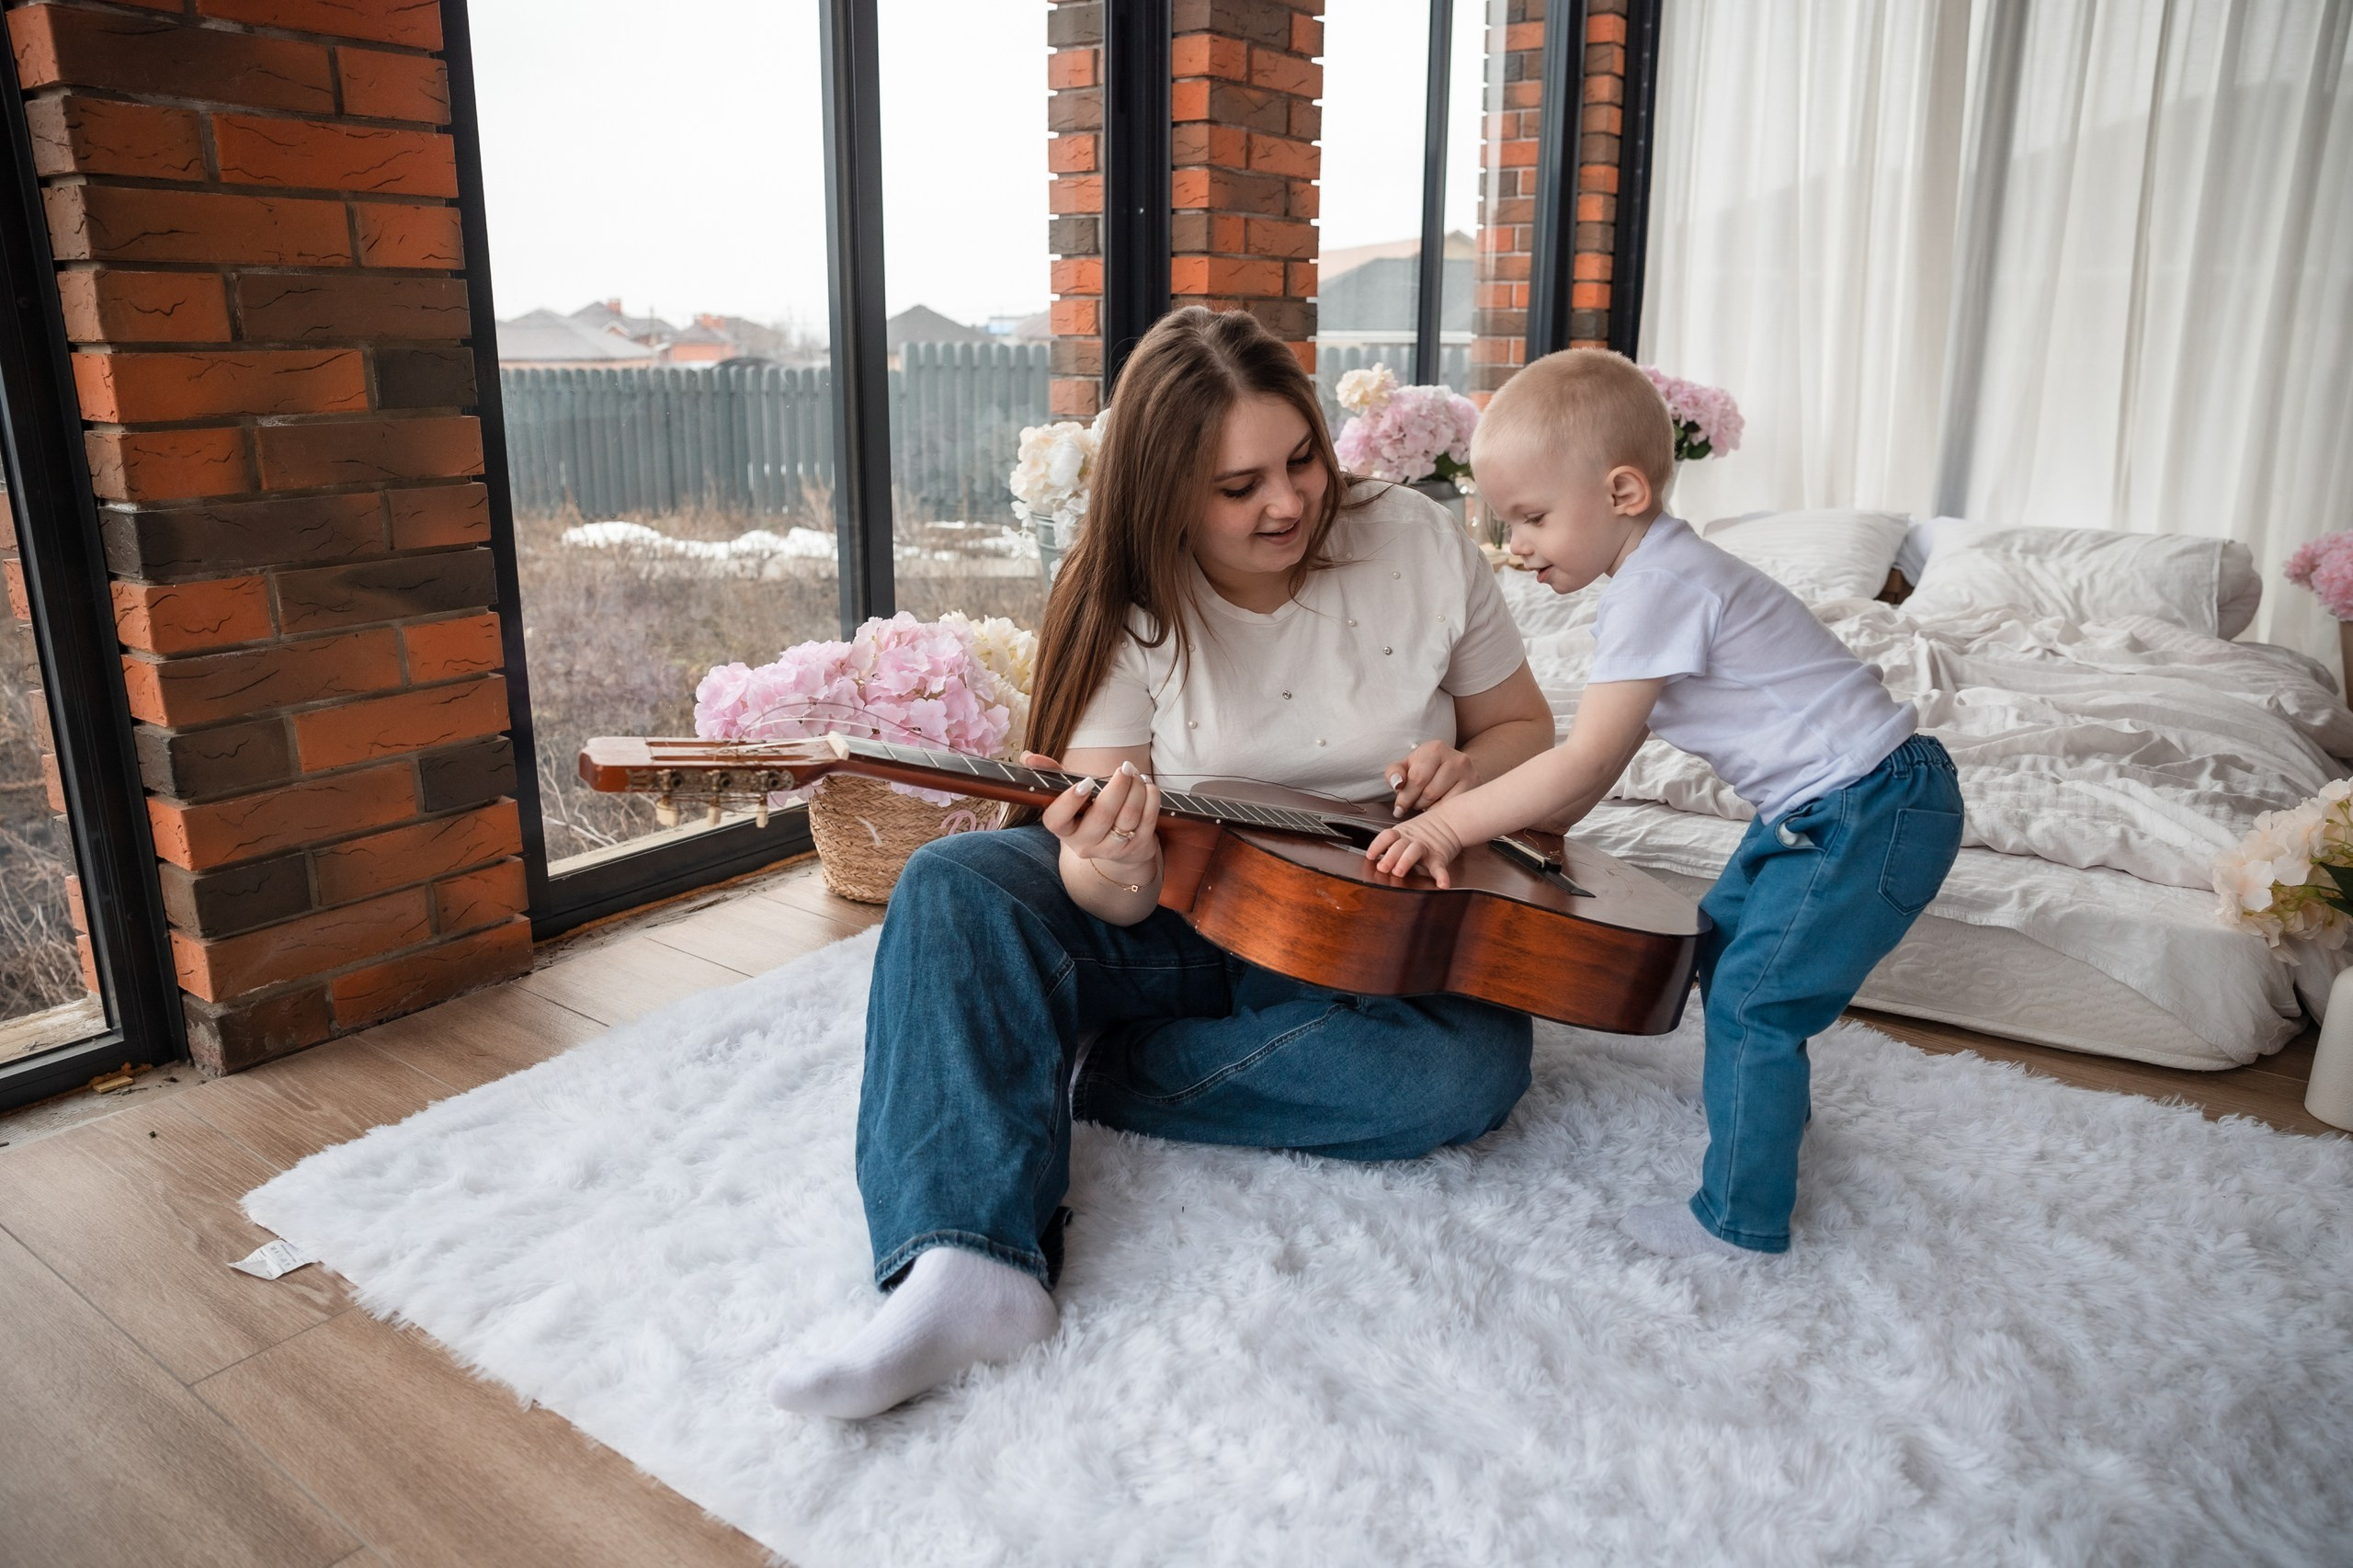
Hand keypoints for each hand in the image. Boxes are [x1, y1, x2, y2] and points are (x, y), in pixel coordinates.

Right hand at [1027, 751, 1160, 875]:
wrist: (1117, 846)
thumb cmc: (1089, 813)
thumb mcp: (1070, 796)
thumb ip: (1052, 775)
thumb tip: (1027, 757)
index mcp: (1063, 829)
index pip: (1057, 819)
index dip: (1069, 801)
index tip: (1085, 782)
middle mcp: (1085, 844)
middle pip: (1102, 815)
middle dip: (1117, 786)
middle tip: (1124, 767)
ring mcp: (1112, 849)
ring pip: (1128, 816)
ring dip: (1137, 789)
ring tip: (1136, 774)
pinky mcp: (1136, 849)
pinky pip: (1147, 819)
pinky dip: (1151, 798)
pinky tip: (1147, 786)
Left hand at [1364, 803, 1468, 887]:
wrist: (1451, 821)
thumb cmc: (1426, 831)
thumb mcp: (1406, 832)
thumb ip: (1391, 844)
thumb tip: (1373, 858)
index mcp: (1402, 834)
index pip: (1387, 836)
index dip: (1377, 845)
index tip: (1370, 855)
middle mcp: (1412, 840)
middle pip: (1399, 845)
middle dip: (1389, 856)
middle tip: (1382, 867)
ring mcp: (1426, 848)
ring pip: (1414, 852)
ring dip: (1405, 861)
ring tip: (1399, 871)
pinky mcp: (1439, 857)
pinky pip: (1440, 867)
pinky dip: (1442, 876)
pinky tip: (1442, 884)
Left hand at [1383, 739, 1479, 818]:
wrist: (1456, 770)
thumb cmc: (1426, 770)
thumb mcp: (1407, 767)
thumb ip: (1394, 773)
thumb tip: (1397, 783)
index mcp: (1435, 749)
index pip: (1417, 779)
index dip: (1405, 797)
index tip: (1399, 808)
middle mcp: (1457, 759)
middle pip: (1429, 793)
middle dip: (1417, 803)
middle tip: (1414, 804)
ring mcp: (1470, 775)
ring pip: (1442, 805)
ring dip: (1429, 809)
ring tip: (1428, 802)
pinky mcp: (1476, 790)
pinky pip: (1454, 811)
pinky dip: (1443, 814)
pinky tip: (1440, 806)